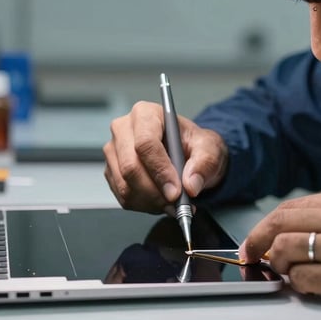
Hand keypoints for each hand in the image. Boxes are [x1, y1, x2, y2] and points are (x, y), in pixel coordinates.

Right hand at [103, 101, 228, 212]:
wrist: (186, 154)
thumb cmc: (192, 144)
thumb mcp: (209, 148)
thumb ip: (204, 163)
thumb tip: (190, 184)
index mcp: (146, 114)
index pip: (145, 143)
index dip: (160, 170)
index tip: (175, 191)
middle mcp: (123, 129)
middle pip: (130, 167)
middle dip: (155, 192)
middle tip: (176, 202)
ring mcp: (114, 151)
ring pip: (125, 186)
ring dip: (151, 202)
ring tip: (172, 202)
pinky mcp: (111, 172)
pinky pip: (123, 197)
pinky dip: (144, 205)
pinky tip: (160, 200)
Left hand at [239, 189, 320, 319]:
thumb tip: (285, 232)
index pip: (290, 207)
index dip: (265, 225)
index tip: (255, 239)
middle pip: (281, 223)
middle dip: (258, 241)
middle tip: (251, 255)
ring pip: (286, 250)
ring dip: (280, 265)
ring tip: (289, 272)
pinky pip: (302, 279)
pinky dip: (297, 285)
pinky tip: (309, 286)